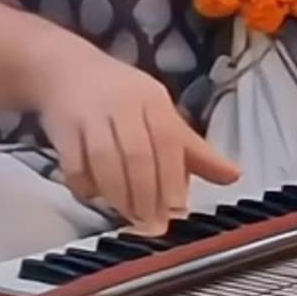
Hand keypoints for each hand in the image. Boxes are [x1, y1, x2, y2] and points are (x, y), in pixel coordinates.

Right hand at [39, 39, 238, 231]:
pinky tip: (94, 197)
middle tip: (152, 225)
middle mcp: (123, 104)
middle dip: (146, 195)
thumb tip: (234, 176)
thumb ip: (192, 150)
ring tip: (129, 217)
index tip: (177, 212)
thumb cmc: (122, 99)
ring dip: (118, 195)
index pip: (168, 141)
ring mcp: (90, 115)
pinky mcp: (62, 127)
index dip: (173, 179)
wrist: (65, 71)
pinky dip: (85, 185)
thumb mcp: (160, 115)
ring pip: (105, 161)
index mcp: (153, 100)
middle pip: (137, 154)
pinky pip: (74, 164)